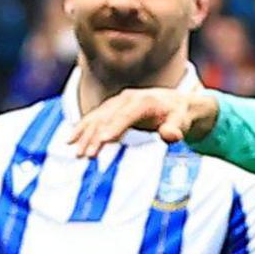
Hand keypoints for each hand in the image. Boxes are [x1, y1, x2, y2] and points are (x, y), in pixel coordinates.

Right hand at [66, 82, 219, 156]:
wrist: (179, 104)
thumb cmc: (181, 115)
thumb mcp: (183, 122)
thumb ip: (176, 129)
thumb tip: (170, 135)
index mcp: (144, 101)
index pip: (126, 114)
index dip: (113, 127)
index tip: (102, 141)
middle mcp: (127, 98)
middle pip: (107, 117)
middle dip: (94, 136)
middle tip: (84, 155)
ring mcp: (117, 102)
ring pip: (97, 118)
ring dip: (84, 134)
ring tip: (75, 152)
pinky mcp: (112, 108)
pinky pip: (95, 118)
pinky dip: (82, 128)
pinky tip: (70, 140)